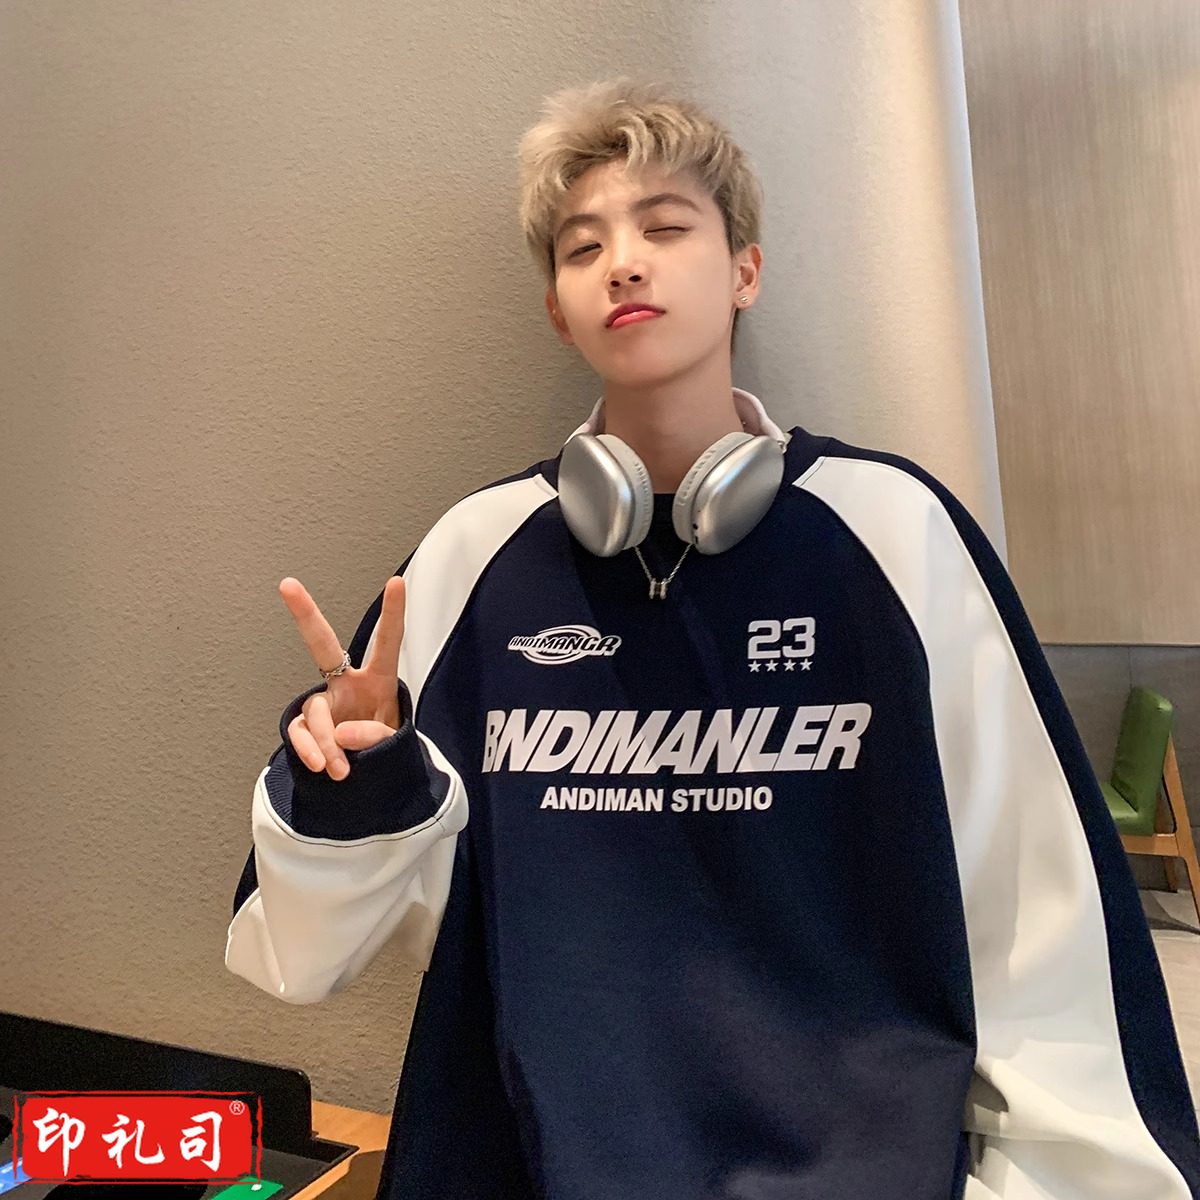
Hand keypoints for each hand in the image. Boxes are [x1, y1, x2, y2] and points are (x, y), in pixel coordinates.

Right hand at [278, 575, 406, 780]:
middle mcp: (348, 684)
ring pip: (316, 713)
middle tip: (287, 585)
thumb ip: (375, 737)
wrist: (371, 779)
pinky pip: (299, 732)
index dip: (393, 613)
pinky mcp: (307, 726)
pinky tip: (319, 764)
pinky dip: (307, 748)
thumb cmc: (387, 749)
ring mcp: (325, 704)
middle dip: (306, 615)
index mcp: (379, 680)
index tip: (396, 582)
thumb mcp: (394, 743)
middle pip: (323, 645)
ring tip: (340, 769)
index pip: (387, 642)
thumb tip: (341, 735)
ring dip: (326, 743)